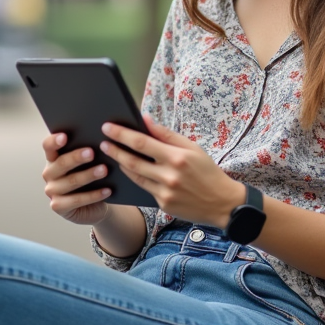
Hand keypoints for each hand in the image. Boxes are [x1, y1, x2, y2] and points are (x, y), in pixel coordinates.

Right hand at [41, 133, 111, 225]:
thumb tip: (101, 138)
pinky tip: (107, 190)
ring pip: (71, 181)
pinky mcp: (58, 206)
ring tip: (104, 170)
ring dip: (88, 175)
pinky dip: (93, 195)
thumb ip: (87, 150)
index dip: (54, 141)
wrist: (95, 203)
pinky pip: (77, 200)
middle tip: (92, 152)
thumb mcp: (88, 163)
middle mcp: (49, 173)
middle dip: (76, 157)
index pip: (48, 146)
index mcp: (53, 158)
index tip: (65, 136)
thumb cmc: (91, 177)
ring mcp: (52, 191)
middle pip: (61, 163)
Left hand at [101, 116, 244, 227]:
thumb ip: (167, 135)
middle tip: (103, 142)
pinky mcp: (162, 204)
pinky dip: (134, 177)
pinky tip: (127, 169)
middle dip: (115, 150)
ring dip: (121, 163)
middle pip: (133, 161)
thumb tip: (145, 120)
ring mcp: (164, 192)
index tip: (108, 127)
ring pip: (135, 176)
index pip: (142, 142)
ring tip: (112, 153)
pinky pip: (143, 188)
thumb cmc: (208, 171)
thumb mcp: (192, 148)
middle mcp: (169, 175)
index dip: (122, 134)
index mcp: (177, 157)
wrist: (222, 203)